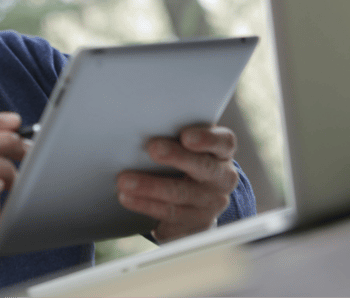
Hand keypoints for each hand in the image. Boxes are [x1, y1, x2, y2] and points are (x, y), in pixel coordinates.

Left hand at [116, 126, 238, 242]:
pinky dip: (145, 206)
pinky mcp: (194, 224)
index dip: (207, 139)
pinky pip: (169, 217)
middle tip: (152, 149)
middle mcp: (221, 179)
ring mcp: (210, 204)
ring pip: (181, 195)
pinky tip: (128, 199)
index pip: (224, 142)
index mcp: (222, 153)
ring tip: (125, 181)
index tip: (186, 136)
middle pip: (204, 167)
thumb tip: (140, 124)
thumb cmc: (185, 160)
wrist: (197, 199)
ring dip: (151, 187)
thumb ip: (173, 134)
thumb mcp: (186, 145)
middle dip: (176, 157)